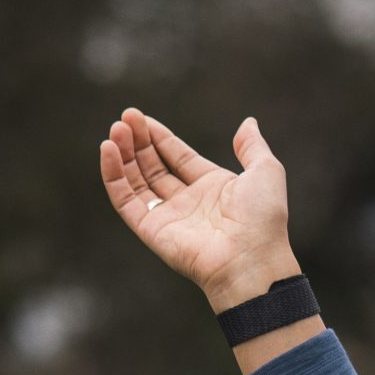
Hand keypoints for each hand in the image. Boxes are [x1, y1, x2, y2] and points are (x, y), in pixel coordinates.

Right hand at [99, 108, 298, 308]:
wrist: (251, 257)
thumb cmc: (263, 217)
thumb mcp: (266, 170)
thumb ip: (252, 146)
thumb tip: (248, 122)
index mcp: (212, 186)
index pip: (177, 156)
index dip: (159, 137)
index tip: (140, 117)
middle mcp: (188, 201)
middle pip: (154, 166)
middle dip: (138, 142)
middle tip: (125, 118)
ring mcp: (168, 216)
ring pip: (137, 180)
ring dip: (123, 155)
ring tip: (115, 130)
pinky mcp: (151, 229)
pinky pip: (126, 200)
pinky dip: (114, 176)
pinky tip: (108, 151)